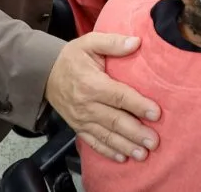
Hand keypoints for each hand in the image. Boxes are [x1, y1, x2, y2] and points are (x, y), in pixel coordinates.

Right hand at [44, 33, 160, 161]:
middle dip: (136, 132)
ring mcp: (81, 119)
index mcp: (92, 83)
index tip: (156, 113)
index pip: (119, 96)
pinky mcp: (78, 127)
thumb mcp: (90, 42)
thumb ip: (113, 42)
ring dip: (125, 146)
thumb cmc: (72, 57)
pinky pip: (93, 142)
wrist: (44, 73)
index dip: (138, 105)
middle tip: (154, 142)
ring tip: (143, 154)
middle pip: (115, 120)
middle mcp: (86, 104)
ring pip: (106, 135)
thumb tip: (136, 42)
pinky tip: (122, 158)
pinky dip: (108, 152)